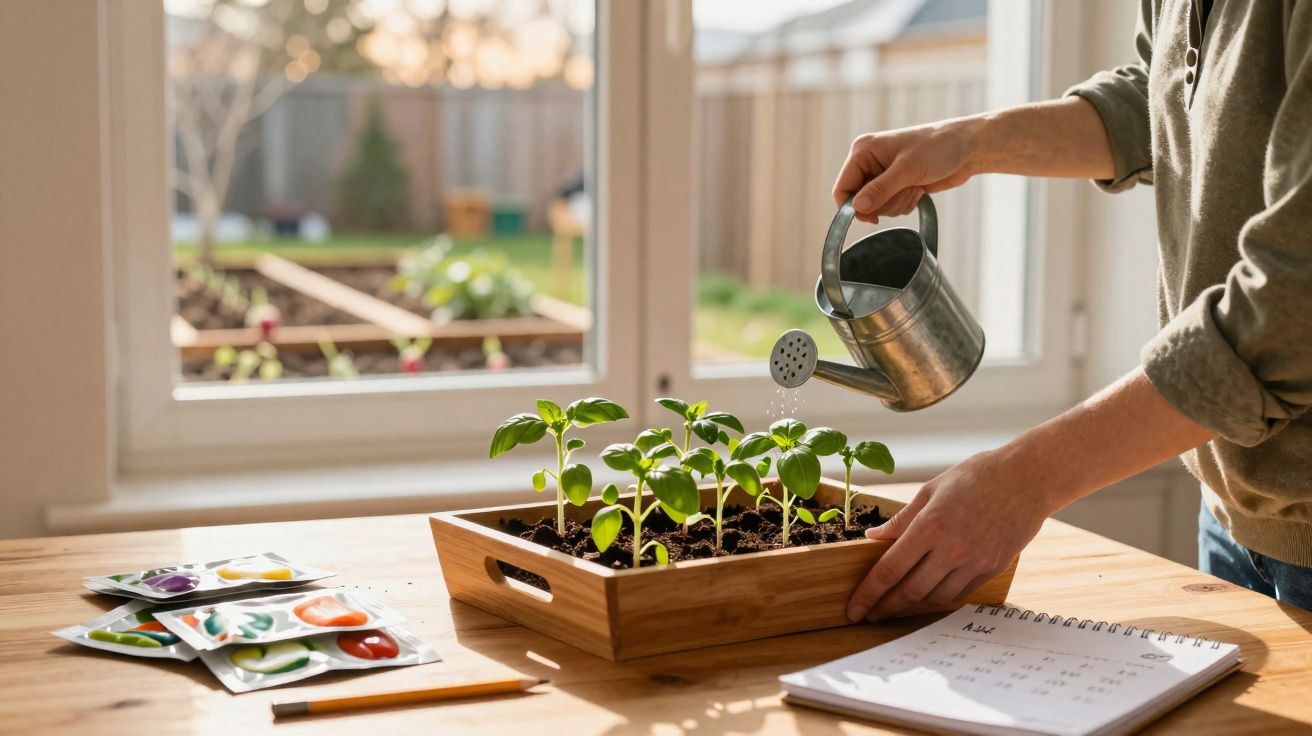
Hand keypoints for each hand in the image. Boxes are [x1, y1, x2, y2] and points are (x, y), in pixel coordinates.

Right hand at [832, 119, 979, 223]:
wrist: (967, 148)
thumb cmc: (938, 148)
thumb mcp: (907, 170)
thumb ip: (880, 190)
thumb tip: (856, 207)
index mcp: (863, 150)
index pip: (842, 188)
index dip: (853, 207)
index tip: (873, 217)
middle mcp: (869, 162)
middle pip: (860, 201)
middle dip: (885, 203)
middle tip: (906, 188)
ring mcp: (882, 174)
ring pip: (877, 207)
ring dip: (898, 203)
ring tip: (915, 186)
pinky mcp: (896, 184)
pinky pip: (890, 206)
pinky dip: (905, 203)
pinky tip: (919, 189)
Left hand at [845, 449, 1048, 621]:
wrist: (1028, 478)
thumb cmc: (977, 476)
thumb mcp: (931, 489)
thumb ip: (901, 519)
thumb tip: (873, 538)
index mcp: (930, 526)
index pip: (890, 569)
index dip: (868, 593)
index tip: (854, 608)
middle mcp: (951, 549)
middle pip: (909, 590)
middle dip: (884, 606)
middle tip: (868, 614)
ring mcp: (974, 562)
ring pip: (934, 597)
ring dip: (911, 606)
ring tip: (893, 607)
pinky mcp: (992, 568)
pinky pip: (959, 592)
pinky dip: (939, 597)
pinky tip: (926, 596)